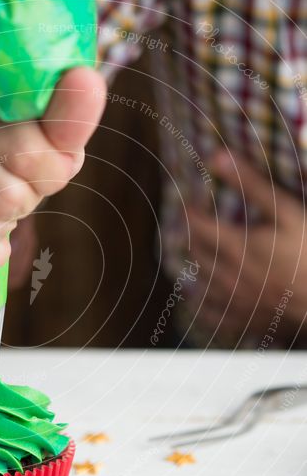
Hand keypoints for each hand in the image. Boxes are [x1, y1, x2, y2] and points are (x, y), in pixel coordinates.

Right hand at [0, 68, 105, 277]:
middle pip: (5, 199)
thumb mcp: (42, 126)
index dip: (51, 174)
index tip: (49, 169)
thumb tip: (86, 81)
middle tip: (18, 190)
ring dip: (3, 230)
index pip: (26, 153)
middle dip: (25, 202)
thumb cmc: (6, 140)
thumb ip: (67, 114)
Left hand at [186, 151, 306, 342]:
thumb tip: (218, 156)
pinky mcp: (244, 319)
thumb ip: (252, 185)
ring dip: (195, 266)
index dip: (189, 210)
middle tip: (190, 224)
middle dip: (190, 235)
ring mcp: (233, 300)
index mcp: (233, 246)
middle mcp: (226, 275)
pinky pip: (212, 315)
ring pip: (200, 282)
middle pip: (196, 253)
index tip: (188, 201)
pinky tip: (202, 299)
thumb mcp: (286, 211)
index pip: (196, 224)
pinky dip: (203, 305)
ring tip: (195, 254)